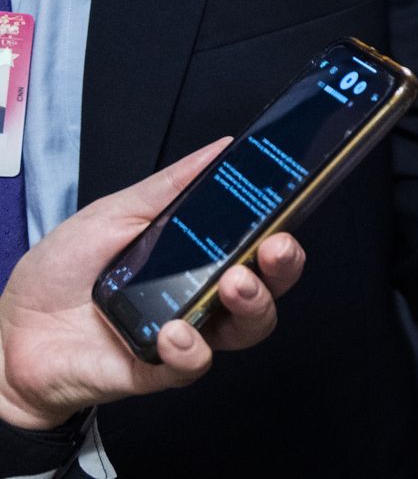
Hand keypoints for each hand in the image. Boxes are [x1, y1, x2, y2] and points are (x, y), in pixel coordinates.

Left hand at [0, 139, 306, 429]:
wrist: (9, 332)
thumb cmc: (59, 273)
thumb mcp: (113, 214)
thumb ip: (169, 186)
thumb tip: (220, 149)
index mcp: (198, 256)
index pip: (258, 244)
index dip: (282, 231)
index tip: (289, 211)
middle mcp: (200, 295)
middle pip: (267, 287)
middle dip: (283, 267)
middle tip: (275, 248)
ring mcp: (184, 333)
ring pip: (246, 329)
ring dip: (252, 305)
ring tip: (234, 284)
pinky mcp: (156, 369)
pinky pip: (192, 365)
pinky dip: (191, 349)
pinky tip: (174, 331)